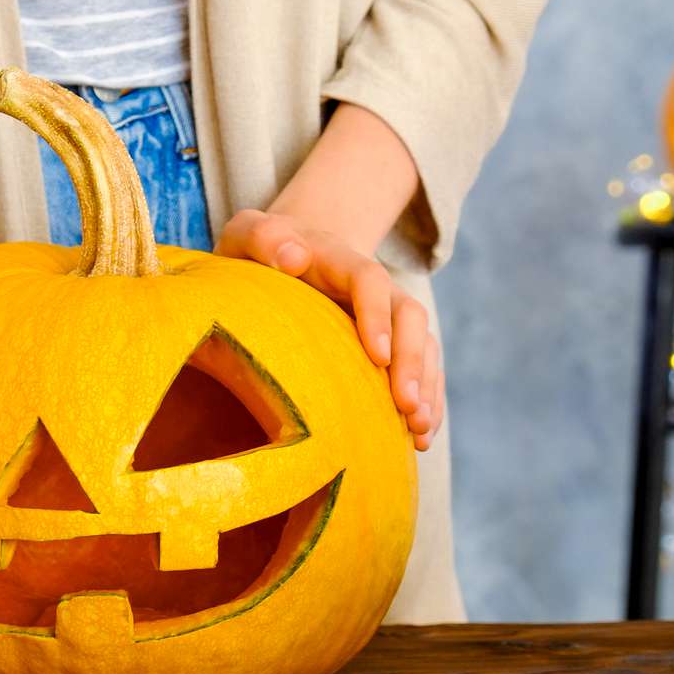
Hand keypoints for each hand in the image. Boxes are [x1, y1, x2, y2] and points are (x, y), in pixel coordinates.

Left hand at [216, 208, 443, 451]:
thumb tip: (292, 257)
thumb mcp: (246, 235)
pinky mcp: (391, 342)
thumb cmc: (258, 251)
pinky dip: (426, 401)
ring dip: (426, 387)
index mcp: (338, 258)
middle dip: (412, 361)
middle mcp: (373, 286)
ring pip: (423, 345)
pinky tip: (418, 439)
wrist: (285, 251)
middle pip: (409, 315)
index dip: (377, 316)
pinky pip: (421, 368)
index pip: (370, 280)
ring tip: (419, 430)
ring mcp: (386, 314)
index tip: (377, 357)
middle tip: (406, 406)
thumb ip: (261, 237)